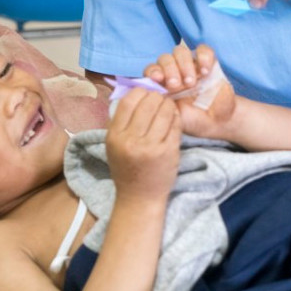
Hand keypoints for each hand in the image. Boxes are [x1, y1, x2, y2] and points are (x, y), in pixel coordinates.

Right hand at [106, 89, 180, 204]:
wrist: (139, 198)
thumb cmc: (127, 169)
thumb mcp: (114, 145)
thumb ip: (121, 122)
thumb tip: (135, 93)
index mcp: (115, 136)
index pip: (128, 101)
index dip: (140, 92)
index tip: (146, 94)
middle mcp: (131, 140)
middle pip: (148, 104)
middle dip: (157, 97)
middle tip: (160, 99)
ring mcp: (151, 147)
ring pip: (164, 111)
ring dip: (168, 105)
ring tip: (168, 107)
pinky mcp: (168, 152)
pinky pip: (175, 125)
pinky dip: (176, 117)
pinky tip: (174, 118)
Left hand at [144, 43, 235, 138]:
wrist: (218, 121)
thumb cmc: (193, 120)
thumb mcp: (174, 117)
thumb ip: (161, 105)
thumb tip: (149, 95)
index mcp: (162, 83)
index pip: (152, 69)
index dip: (152, 71)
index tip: (158, 79)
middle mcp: (175, 71)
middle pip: (165, 58)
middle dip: (170, 69)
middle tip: (177, 85)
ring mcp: (191, 65)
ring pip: (180, 51)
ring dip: (184, 64)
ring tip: (192, 82)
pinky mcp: (208, 62)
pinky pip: (203, 49)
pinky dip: (203, 57)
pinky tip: (205, 71)